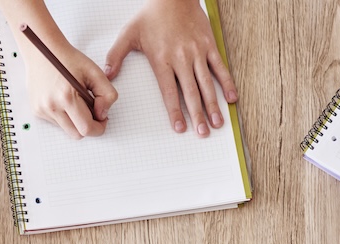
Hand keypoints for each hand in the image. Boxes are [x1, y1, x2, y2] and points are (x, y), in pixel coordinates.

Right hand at [21, 39, 117, 138]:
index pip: (86, 128)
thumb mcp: (94, 72)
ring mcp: (42, 110)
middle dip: (88, 126)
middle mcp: (52, 106)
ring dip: (75, 121)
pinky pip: (56, 123)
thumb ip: (107, 94)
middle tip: (92, 111)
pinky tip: (64, 99)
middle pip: (77, 134)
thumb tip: (103, 115)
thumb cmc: (68, 59)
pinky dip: (64, 116)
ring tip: (76, 101)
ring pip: (67, 129)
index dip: (99, 128)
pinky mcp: (37, 110)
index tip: (103, 119)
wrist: (42, 50)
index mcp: (67, 97)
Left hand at [105, 0, 238, 135]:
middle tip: (202, 133)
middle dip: (198, 115)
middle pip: (191, 92)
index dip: (175, 111)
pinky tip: (232, 99)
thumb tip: (108, 75)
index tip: (180, 128)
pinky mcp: (209, 45)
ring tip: (217, 123)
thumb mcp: (129, 33)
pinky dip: (227, 83)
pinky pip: (220, 67)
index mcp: (162, 59)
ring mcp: (198, 52)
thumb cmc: (151, 15)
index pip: (169, 91)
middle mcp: (182, 58)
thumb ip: (117, 55)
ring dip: (213, 105)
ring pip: (207, 83)